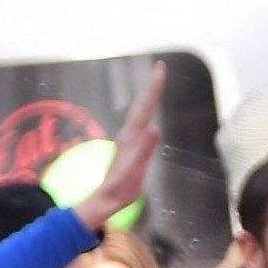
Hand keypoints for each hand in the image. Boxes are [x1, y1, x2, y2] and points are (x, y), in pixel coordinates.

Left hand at [73, 67, 166, 232]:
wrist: (107, 198)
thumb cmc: (122, 187)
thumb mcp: (135, 170)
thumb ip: (145, 149)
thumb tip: (155, 127)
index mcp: (133, 136)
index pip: (146, 106)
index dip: (154, 88)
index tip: (161, 69)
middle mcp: (129, 133)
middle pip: (142, 105)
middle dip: (152, 86)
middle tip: (160, 68)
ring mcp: (128, 139)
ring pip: (140, 111)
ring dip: (148, 97)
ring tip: (155, 85)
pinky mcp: (129, 146)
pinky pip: (139, 121)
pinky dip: (145, 111)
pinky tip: (146, 114)